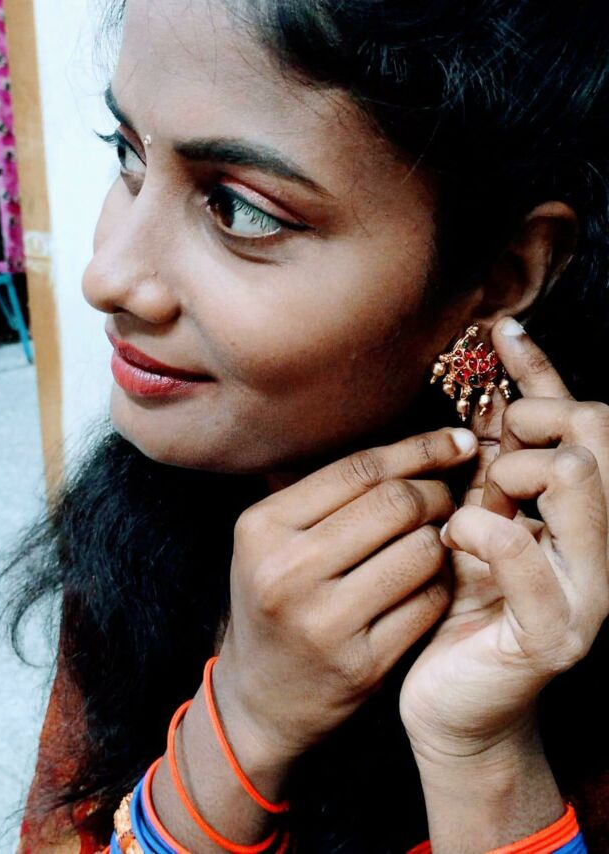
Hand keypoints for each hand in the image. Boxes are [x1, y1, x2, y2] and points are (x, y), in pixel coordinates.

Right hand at [212, 426, 478, 764]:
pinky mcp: (361, 666)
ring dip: (444, 539)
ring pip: (422, 551)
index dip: (421, 449)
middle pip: (395, 503)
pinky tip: (434, 580)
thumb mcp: (275, 538)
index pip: (359, 469)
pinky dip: (443, 583)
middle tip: (447, 499)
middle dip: (437, 493)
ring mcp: (324, 623)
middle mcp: (287, 572)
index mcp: (262, 528)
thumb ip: (330, 493)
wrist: (260, 697)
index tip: (459, 441)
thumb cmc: (276, 599)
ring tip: (437, 539)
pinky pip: (430, 602)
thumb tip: (422, 445)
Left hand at [400, 315, 608, 763]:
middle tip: (487, 466)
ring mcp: (592, 590)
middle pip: (595, 436)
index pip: (584, 421)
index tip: (500, 331)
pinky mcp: (559, 632)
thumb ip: (492, 470)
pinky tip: (453, 543)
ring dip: (511, 478)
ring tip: (470, 512)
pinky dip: (480, 532)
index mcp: (581, 515)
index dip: (542, 369)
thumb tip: (493, 396)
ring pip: (579, 479)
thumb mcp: (476, 523)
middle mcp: (605, 546)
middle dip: (531, 432)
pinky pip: (525, 552)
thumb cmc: (460, 610)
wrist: (456, 707)